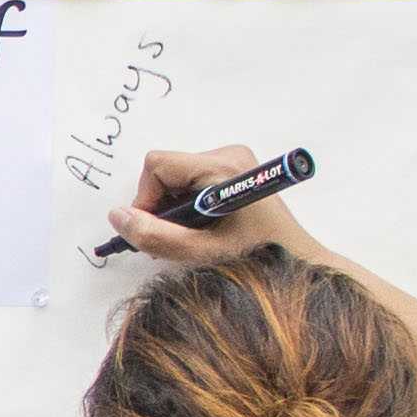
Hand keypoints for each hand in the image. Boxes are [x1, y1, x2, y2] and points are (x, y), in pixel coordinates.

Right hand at [107, 144, 314, 269]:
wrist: (298, 261)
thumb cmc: (256, 257)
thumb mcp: (199, 252)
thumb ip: (155, 236)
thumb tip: (118, 217)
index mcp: (223, 167)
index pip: (157, 166)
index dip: (146, 200)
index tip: (156, 231)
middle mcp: (229, 155)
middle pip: (165, 171)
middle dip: (161, 207)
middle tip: (176, 240)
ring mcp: (233, 161)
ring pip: (175, 178)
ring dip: (174, 210)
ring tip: (193, 237)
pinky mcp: (234, 171)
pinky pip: (191, 181)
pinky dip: (187, 206)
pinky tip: (203, 228)